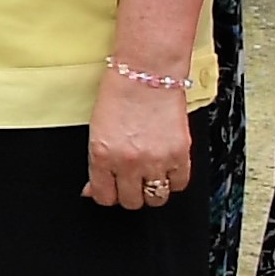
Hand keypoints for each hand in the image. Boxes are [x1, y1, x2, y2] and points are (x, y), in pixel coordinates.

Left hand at [84, 67, 193, 212]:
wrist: (146, 74)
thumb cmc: (118, 95)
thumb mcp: (96, 131)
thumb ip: (97, 163)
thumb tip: (94, 189)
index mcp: (101, 155)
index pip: (104, 197)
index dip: (107, 195)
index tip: (111, 189)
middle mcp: (128, 162)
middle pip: (131, 202)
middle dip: (129, 194)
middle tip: (131, 180)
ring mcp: (156, 160)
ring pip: (156, 199)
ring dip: (152, 191)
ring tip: (149, 176)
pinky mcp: (180, 155)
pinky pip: (180, 184)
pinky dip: (174, 181)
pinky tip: (167, 168)